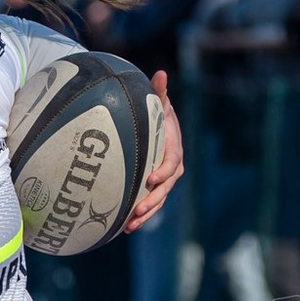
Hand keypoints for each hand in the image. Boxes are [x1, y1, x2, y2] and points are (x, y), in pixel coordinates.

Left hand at [125, 69, 183, 233]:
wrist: (159, 127)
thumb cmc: (157, 114)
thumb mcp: (159, 103)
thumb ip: (160, 93)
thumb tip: (161, 72)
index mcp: (174, 149)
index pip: (172, 163)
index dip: (163, 172)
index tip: (151, 179)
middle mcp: (172, 169)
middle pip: (165, 189)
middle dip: (153, 201)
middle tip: (139, 210)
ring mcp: (164, 181)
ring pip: (158, 200)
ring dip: (146, 214)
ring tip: (131, 225)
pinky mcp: (154, 188)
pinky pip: (149, 204)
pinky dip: (139, 216)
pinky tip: (125, 228)